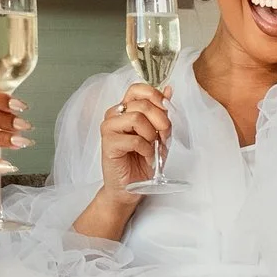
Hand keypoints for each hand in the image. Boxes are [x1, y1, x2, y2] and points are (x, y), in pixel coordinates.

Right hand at [98, 82, 172, 201]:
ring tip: (151, 148)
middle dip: (160, 121)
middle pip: (142, 104)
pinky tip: (146, 156)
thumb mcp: (159, 134)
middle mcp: (115, 115)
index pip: (138, 89)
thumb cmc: (142, 161)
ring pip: (136, 117)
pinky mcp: (108, 144)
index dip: (156, 96)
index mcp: (126, 109)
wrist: (130, 187)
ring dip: (151, 136)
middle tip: (163, 137)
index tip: (166, 111)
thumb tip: (169, 90)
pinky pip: (134, 139)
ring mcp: (109, 128)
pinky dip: (146, 149)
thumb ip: (162, 112)